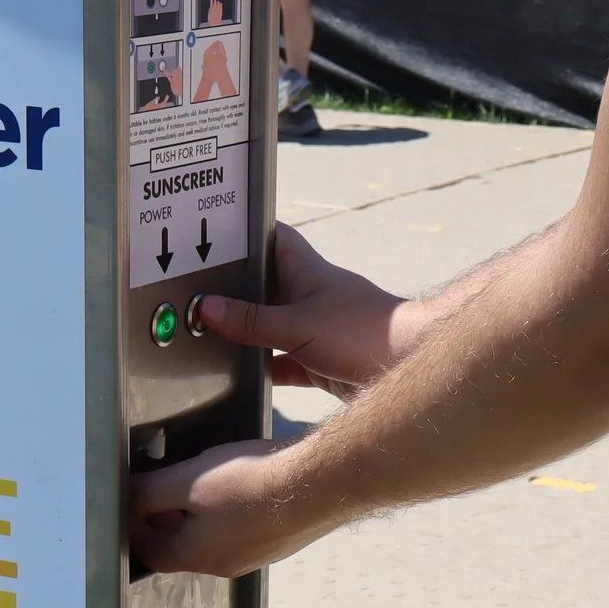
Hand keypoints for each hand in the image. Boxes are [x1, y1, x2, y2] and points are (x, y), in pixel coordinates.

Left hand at [132, 437, 334, 577]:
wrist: (318, 485)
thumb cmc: (251, 484)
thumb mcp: (187, 481)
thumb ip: (149, 491)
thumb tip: (125, 495)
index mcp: (195, 555)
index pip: (148, 551)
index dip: (132, 525)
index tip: (130, 498)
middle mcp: (224, 564)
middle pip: (180, 546)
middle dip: (164, 519)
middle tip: (158, 486)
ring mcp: (255, 555)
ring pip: (212, 538)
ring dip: (198, 516)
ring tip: (198, 482)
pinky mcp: (278, 541)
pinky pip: (242, 529)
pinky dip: (228, 512)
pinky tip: (240, 485)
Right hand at [194, 224, 408, 398]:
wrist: (411, 368)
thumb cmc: (363, 333)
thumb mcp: (298, 325)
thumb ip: (252, 320)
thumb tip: (208, 307)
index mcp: (306, 272)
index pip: (273, 238)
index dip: (246, 233)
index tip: (214, 237)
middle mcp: (311, 297)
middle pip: (265, 286)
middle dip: (235, 291)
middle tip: (197, 295)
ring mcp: (317, 329)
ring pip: (273, 327)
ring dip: (249, 332)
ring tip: (210, 335)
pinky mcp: (321, 361)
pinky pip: (284, 362)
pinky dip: (266, 367)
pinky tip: (243, 374)